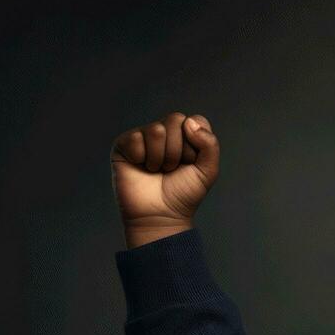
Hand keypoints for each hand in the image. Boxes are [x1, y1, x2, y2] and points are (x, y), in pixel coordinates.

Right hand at [110, 111, 219, 235]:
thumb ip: (210, 144)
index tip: (191, 162)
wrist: (161, 215)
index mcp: (186, 136)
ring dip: (161, 157)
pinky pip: (136, 138)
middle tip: (172, 169)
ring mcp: (144, 136)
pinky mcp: (124, 144)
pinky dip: (142, 158)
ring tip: (157, 170)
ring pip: (157, 130)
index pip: (196, 120)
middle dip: (178, 151)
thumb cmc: (183, 194)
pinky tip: (142, 169)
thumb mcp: (207, 171)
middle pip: (176, 120)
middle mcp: (165, 132)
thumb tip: (188, 122)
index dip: (196, 143)